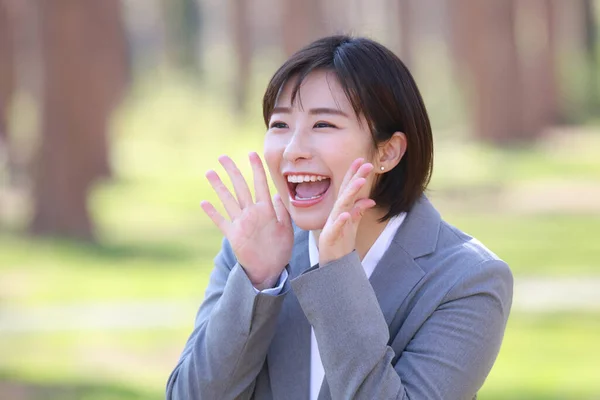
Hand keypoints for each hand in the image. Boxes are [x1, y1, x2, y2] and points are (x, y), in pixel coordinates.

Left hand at [201, 152, 293, 289]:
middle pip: (240, 187)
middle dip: (231, 170)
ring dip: (218, 186)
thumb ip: (281, 210)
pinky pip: (219, 221)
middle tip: (222, 157)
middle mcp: (252, 214)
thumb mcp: (287, 229)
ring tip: (209, 172)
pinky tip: (203, 202)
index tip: (251, 154)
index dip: (256, 168)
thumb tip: (275, 194)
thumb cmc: (279, 250)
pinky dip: (211, 212)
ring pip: (227, 200)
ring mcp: (240, 223)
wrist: (267, 272)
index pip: (261, 184)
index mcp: (267, 210)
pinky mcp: (231, 235)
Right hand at [318, 158, 375, 265]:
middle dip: (355, 178)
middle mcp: (336, 214)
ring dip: (350, 193)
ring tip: (359, 182)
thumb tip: (370, 200)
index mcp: (342, 210)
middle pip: (346, 193)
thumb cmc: (340, 242)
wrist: (333, 264)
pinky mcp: (330, 237)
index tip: (362, 160)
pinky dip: (341, 220)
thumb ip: (359, 211)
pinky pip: (336, 228)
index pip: (348, 189)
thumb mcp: (352, 225)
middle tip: (366, 164)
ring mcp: (332, 225)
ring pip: (341, 206)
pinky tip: (346, 214)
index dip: (354, 174)